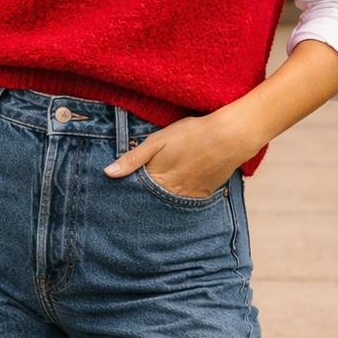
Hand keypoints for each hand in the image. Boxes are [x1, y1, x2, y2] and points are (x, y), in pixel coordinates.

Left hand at [103, 112, 251, 197]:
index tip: (119, 194)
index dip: (128, 191)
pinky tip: (178, 189)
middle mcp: (171, 192)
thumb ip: (133, 158)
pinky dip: (180, 197)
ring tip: (159, 192)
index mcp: (157, 178)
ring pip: (169, 203)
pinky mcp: (204, 194)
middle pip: (152, 200)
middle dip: (143, 200)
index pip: (136, 192)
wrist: (229, 137)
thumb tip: (108, 173)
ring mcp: (189, 196)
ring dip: (162, 200)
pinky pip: (187, 202)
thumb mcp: (157, 141)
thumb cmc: (191, 134)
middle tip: (138, 197)